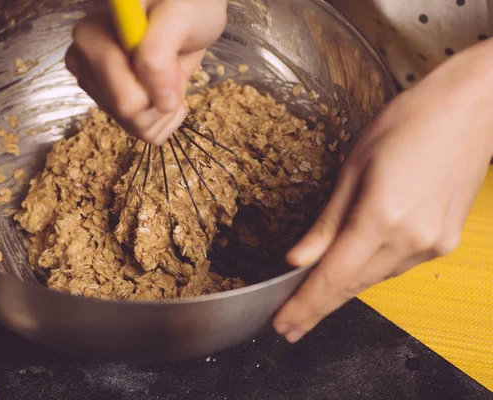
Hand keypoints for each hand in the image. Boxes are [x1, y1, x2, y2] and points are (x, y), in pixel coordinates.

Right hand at [65, 0, 226, 144]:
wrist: (190, 18)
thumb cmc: (185, 7)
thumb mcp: (179, 15)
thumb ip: (159, 52)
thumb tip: (159, 100)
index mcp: (90, 36)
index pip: (121, 91)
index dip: (157, 86)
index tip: (174, 59)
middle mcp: (84, 62)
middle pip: (125, 111)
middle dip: (159, 97)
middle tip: (172, 64)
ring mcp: (96, 87)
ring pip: (134, 126)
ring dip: (163, 107)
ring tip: (169, 74)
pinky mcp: (111, 106)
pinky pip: (143, 133)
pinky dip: (163, 117)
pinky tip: (164, 90)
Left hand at [274, 39, 492, 342]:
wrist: (471, 109)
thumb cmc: (409, 123)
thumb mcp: (352, 168)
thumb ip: (326, 222)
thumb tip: (297, 258)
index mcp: (382, 217)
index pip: (332, 277)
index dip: (304, 306)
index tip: (282, 324)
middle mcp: (411, 240)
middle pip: (352, 287)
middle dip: (317, 308)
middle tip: (289, 326)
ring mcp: (432, 245)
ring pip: (373, 280)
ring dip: (341, 291)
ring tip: (310, 303)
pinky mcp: (443, 243)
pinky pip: (394, 267)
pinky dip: (366, 273)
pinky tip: (349, 274)